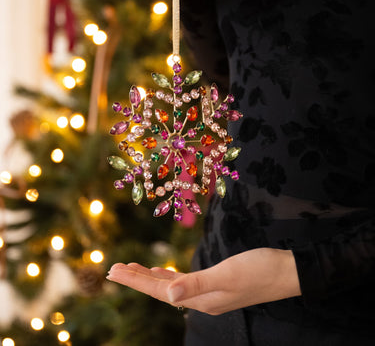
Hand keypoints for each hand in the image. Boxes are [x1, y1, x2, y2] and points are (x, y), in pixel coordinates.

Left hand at [106, 248, 301, 314]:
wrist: (287, 272)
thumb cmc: (259, 270)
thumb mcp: (227, 275)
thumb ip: (197, 285)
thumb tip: (168, 296)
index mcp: (201, 300)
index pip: (160, 291)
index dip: (135, 281)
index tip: (114, 272)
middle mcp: (201, 300)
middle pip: (161, 290)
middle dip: (136, 280)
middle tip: (113, 269)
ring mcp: (209, 293)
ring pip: (171, 286)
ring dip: (150, 278)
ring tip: (130, 270)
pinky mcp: (217, 283)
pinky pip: (184, 282)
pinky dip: (169, 277)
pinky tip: (163, 273)